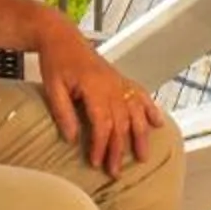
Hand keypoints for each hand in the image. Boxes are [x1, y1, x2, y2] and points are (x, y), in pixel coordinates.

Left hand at [36, 21, 164, 177]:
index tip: (97, 163)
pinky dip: (151, 109)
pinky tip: (158, 123)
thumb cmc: (56, 61)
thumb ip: (63, 113)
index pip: (102, 123)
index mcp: (94, 87)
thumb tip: (72, 139)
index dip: (101, 145)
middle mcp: (112, 85)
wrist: (63, 37)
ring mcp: (119, 82)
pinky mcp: (121, 79)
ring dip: (140, 136)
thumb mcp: (52, 87)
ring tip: (142, 157)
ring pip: (135, 112)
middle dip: (119, 149)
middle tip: (116, 172)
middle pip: (121, 123)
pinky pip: (140, 95)